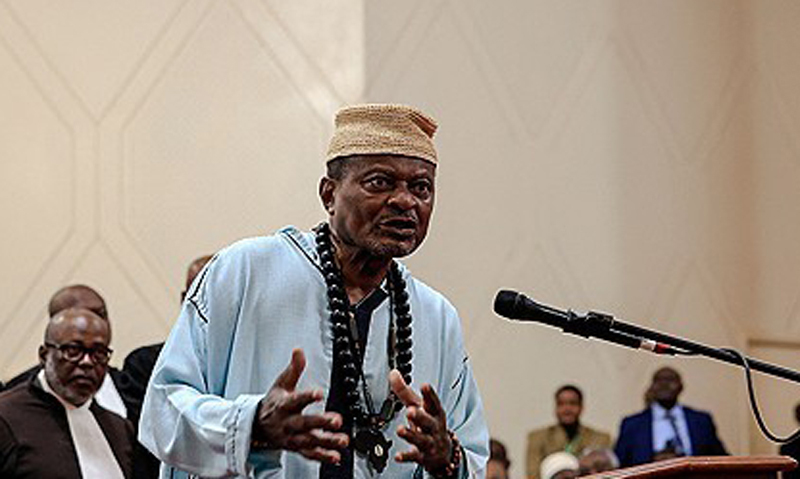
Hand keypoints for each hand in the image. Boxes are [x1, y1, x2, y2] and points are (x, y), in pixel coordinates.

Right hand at [252, 349, 348, 463]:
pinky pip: (309, 453)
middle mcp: (288, 422)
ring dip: (326, 441)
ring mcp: (292, 437)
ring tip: (342, 440)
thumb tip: (299, 351)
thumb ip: (294, 369)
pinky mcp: (296, 447)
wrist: (258, 426)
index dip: (307, 396)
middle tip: (337, 420)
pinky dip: (322, 456)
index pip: (296, 399)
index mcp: (284, 405)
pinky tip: (336, 456)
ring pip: (309, 440)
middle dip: (320, 422)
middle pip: (304, 423)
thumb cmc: (273, 403)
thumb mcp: (281, 383)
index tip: (320, 393)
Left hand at [389, 369, 453, 472]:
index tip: (425, 386)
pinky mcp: (423, 456)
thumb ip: (404, 391)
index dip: (430, 394)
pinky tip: (397, 456)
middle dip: (420, 416)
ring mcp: (429, 443)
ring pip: (421, 439)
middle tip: (410, 411)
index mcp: (434, 413)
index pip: (433, 402)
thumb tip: (393, 373)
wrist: (444, 452)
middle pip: (428, 421)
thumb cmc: (429, 424)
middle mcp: (433, 428)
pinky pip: (414, 457)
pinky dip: (406, 456)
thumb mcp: (418, 406)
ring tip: (400, 430)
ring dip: (411, 435)